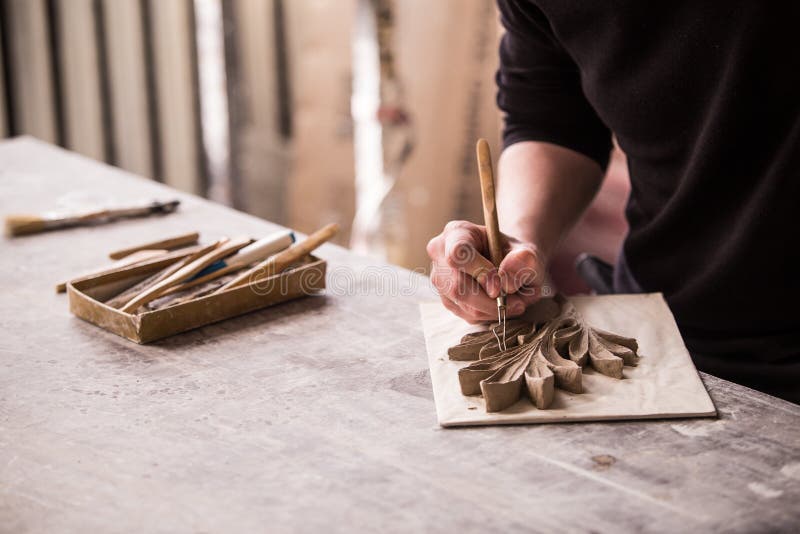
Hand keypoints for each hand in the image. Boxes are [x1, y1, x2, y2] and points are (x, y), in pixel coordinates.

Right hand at [426, 220, 548, 323]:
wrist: (509, 263)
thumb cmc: (515, 254)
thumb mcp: (528, 252)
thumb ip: (523, 261)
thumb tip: (506, 282)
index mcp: (457, 232)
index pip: (458, 254)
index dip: (480, 273)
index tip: (501, 286)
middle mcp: (441, 253)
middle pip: (458, 286)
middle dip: (490, 300)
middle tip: (517, 302)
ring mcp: (440, 278)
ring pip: (463, 304)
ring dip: (493, 309)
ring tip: (513, 301)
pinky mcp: (446, 298)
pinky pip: (466, 314)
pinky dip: (488, 314)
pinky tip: (499, 304)